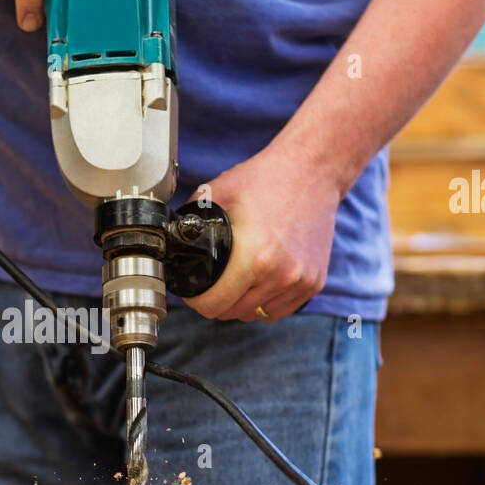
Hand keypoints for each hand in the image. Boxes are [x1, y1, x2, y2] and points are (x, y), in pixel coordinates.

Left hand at [184, 142, 341, 322]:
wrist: (314, 170)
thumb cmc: (267, 179)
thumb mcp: (218, 193)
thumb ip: (190, 219)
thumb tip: (170, 236)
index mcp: (254, 258)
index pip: (215, 305)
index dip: (197, 301)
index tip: (193, 291)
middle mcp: (280, 276)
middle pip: (234, 313)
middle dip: (217, 302)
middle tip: (211, 286)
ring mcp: (301, 281)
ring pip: (257, 315)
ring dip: (242, 305)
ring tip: (234, 285)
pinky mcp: (314, 282)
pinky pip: (281, 310)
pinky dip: (266, 304)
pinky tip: (257, 286)